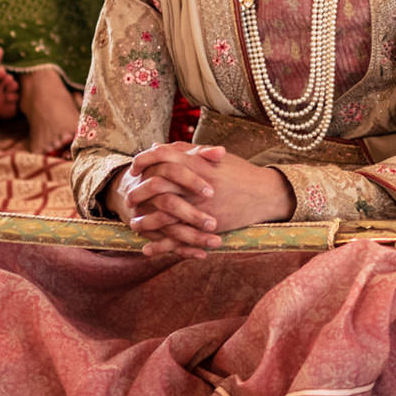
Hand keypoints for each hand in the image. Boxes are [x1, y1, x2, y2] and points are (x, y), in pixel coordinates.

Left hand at [106, 143, 294, 259]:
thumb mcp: (212, 157)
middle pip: (156, 185)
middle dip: (138, 193)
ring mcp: (201, 206)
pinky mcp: (206, 227)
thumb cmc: (239, 172)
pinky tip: (147, 248)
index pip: (162, 156)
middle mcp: (196, 184)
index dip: (143, 160)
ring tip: (134, 224)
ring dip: (144, 221)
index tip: (134, 168)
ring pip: (163, 215)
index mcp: (198, 163)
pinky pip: (178, 239)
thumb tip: (154, 146)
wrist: (265, 194)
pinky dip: (160, 245)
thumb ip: (183, 151)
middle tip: (129, 198)